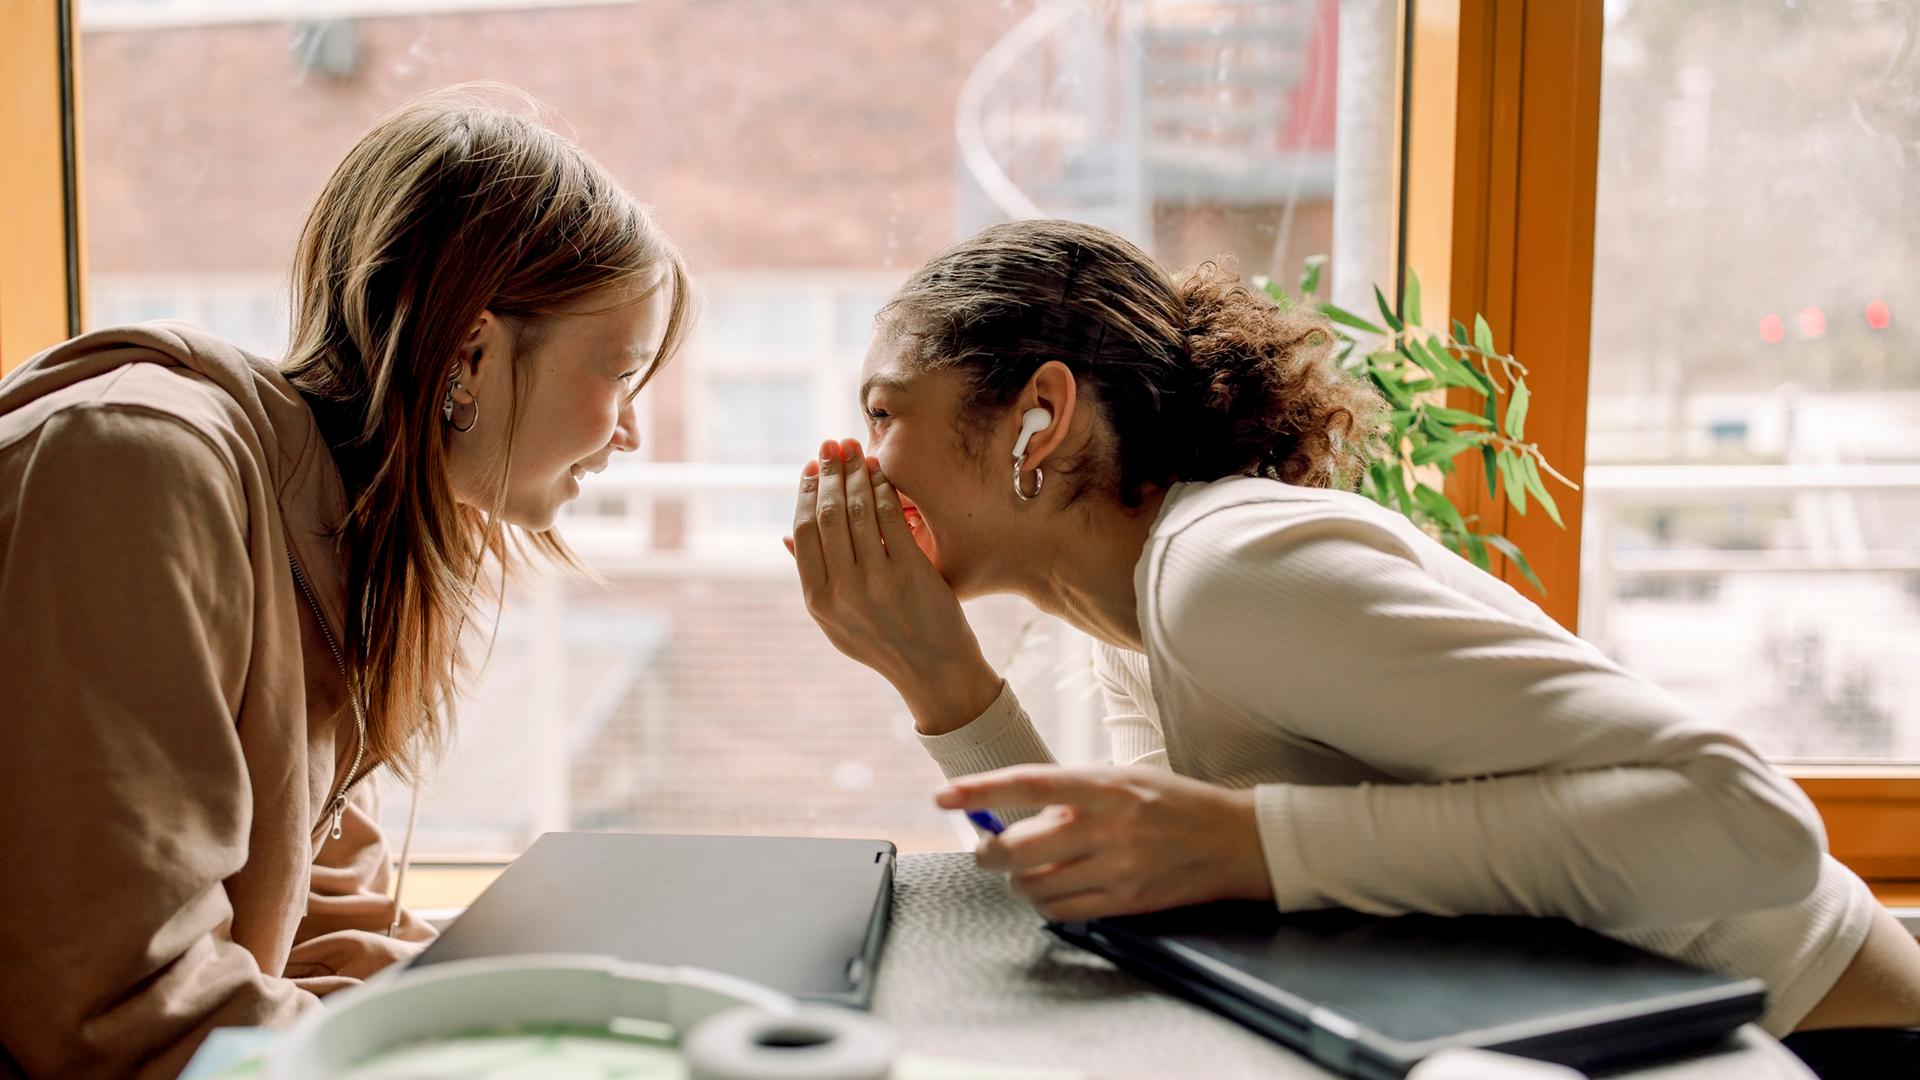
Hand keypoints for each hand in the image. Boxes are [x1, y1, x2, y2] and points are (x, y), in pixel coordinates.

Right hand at [786, 438, 1000, 732]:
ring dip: (855, 473)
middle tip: (831, 446)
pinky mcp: (909, 573)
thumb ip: (814, 579)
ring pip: (857, 510)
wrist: (934, 670)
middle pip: (826, 515)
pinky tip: (882, 473)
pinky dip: (884, 489)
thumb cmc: (884, 641)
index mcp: (818, 601)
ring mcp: (876, 582)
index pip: (803, 532)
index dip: (805, 494)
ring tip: (856, 451)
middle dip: (828, 473)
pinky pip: (890, 517)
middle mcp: (842, 591)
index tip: (810, 469)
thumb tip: (785, 537)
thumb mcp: (837, 622)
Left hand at [935, 765, 1274, 920]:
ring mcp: (1117, 869)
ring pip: (1034, 885)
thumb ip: (1073, 791)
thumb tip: (1015, 809)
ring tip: (1025, 868)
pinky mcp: (1124, 903)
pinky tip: (1050, 888)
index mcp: (1106, 787)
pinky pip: (1061, 911)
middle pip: (1019, 848)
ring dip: (1016, 880)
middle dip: (988, 852)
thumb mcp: (1125, 778)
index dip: (980, 791)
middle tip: (985, 848)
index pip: (1028, 783)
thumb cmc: (1175, 803)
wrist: (1235, 842)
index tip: (943, 796)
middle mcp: (1108, 828)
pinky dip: (1043, 902)